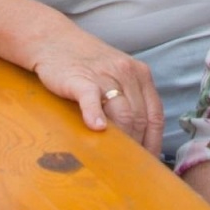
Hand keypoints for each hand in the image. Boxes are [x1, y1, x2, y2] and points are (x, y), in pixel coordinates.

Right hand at [29, 32, 164, 156]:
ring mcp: (104, 74)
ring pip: (123, 112)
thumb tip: (141, 142)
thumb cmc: (87, 64)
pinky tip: (96, 128)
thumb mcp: (116, 75)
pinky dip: (96, 114)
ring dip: (122, 140)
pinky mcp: (80, 77)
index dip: (154, 143)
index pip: (155, 115)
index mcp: (140, 74)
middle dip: (137, 147)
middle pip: (140, 118)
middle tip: (130, 170)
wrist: (54, 40)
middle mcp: (127, 72)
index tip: (148, 163)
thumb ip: (131, 100)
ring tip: (116, 159)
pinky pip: (92, 98)